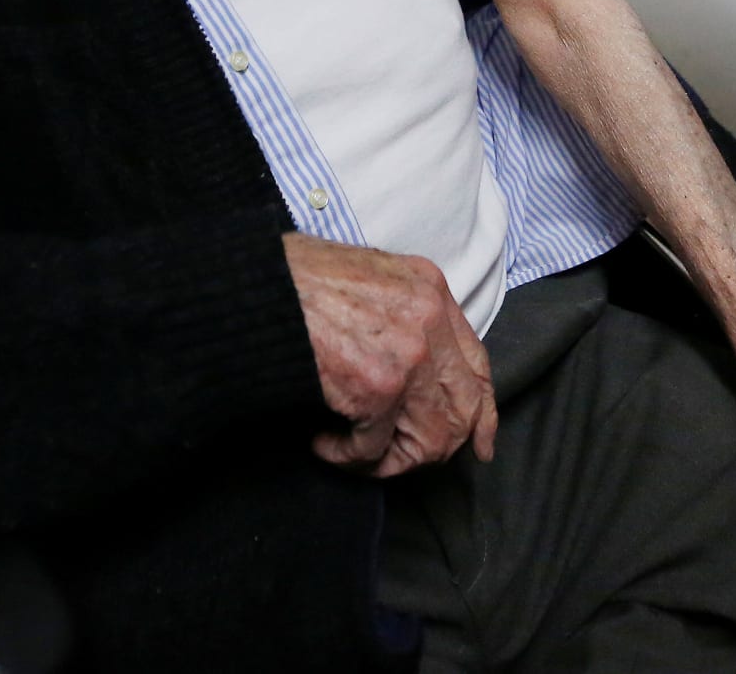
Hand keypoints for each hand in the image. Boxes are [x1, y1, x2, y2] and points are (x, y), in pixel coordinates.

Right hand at [284, 233, 497, 477]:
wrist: (254, 284)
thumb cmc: (297, 279)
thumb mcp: (369, 276)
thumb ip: (402, 313)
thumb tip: (416, 371)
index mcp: (430, 288)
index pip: (477, 363)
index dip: (481, 411)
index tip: (478, 442)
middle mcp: (429, 320)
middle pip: (462, 409)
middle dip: (435, 446)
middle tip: (400, 459)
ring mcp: (408, 355)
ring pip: (428, 439)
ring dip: (390, 459)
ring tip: (355, 454)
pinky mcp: (376, 388)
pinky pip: (374, 449)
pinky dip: (347, 458)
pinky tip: (324, 443)